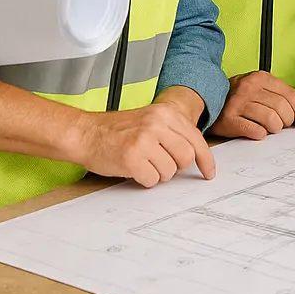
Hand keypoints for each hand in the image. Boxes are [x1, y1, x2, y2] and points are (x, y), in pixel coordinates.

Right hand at [75, 102, 214, 187]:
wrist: (85, 132)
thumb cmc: (117, 130)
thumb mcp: (150, 120)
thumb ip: (173, 132)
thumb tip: (195, 154)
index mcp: (166, 113)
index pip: (196, 139)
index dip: (206, 159)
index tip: (209, 173)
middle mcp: (158, 124)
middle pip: (186, 158)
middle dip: (176, 167)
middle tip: (160, 164)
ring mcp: (145, 141)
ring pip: (170, 171)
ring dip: (158, 174)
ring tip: (143, 163)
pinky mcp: (132, 158)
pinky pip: (152, 180)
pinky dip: (144, 180)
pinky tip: (133, 169)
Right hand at [210, 71, 294, 139]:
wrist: (209, 102)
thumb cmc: (240, 98)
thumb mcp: (260, 89)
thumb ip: (281, 97)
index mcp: (260, 78)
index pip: (289, 94)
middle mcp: (249, 87)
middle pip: (282, 107)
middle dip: (287, 120)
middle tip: (283, 125)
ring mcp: (238, 103)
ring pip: (271, 119)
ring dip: (275, 128)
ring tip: (271, 128)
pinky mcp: (229, 119)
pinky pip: (255, 130)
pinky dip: (261, 134)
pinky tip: (258, 131)